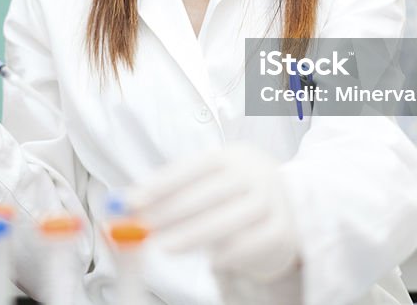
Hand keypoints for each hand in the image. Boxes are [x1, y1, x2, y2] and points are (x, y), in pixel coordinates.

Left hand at [127, 143, 301, 281]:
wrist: (288, 209)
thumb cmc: (234, 196)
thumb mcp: (207, 184)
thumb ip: (173, 191)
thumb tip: (128, 203)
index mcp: (233, 155)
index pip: (195, 165)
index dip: (163, 182)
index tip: (135, 200)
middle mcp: (256, 172)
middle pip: (211, 191)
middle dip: (172, 211)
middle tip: (145, 228)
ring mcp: (274, 199)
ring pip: (231, 218)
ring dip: (194, 234)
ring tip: (166, 247)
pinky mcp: (285, 228)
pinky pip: (255, 242)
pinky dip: (231, 252)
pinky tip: (211, 260)